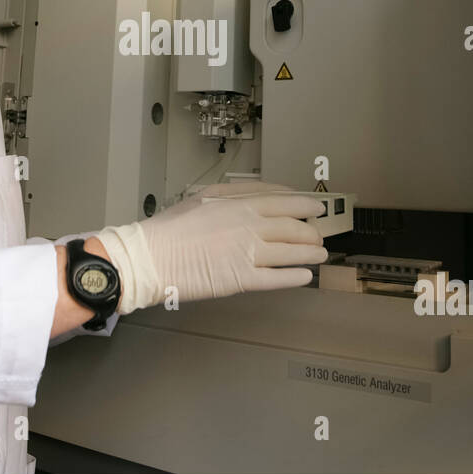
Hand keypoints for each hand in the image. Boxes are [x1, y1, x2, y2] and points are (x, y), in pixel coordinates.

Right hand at [93, 183, 327, 313]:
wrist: (152, 256)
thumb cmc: (171, 226)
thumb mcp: (203, 196)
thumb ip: (234, 194)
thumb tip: (260, 194)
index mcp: (240, 203)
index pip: (285, 201)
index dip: (305, 205)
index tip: (316, 208)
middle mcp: (250, 226)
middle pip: (294, 227)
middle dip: (311, 232)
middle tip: (319, 236)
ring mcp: (248, 253)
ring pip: (292, 252)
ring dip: (311, 253)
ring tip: (321, 255)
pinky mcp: (242, 279)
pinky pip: (277, 278)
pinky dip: (295, 277)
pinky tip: (305, 277)